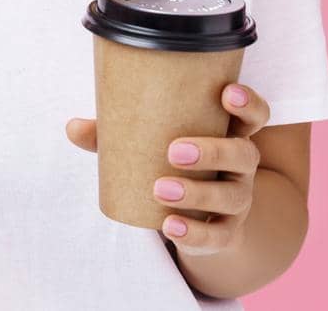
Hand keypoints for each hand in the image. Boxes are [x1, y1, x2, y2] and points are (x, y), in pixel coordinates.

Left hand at [65, 82, 269, 255]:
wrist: (205, 217)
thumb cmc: (176, 164)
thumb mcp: (153, 145)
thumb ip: (117, 134)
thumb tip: (73, 126)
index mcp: (229, 133)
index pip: (255, 115)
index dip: (248, 103)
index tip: (226, 93)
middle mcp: (242, 166)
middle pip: (244, 154)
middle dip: (213, 150)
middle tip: (174, 150)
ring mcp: (238, 200)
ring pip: (232, 196)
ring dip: (198, 192)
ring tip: (161, 189)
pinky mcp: (227, 232)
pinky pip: (218, 235)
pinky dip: (194, 232)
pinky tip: (169, 226)